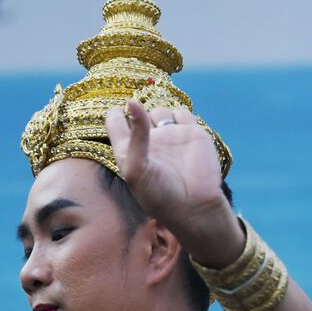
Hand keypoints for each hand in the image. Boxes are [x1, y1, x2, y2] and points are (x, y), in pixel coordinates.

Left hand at [103, 99, 241, 264]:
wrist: (195, 208)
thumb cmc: (160, 196)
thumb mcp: (137, 168)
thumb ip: (135, 134)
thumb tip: (132, 102)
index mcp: (128, 150)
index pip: (116, 122)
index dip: (115, 114)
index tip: (119, 112)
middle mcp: (149, 142)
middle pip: (138, 111)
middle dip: (139, 108)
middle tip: (142, 116)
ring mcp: (170, 136)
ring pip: (160, 109)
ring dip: (159, 111)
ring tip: (162, 126)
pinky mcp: (192, 134)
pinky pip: (182, 113)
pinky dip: (179, 113)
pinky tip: (179, 126)